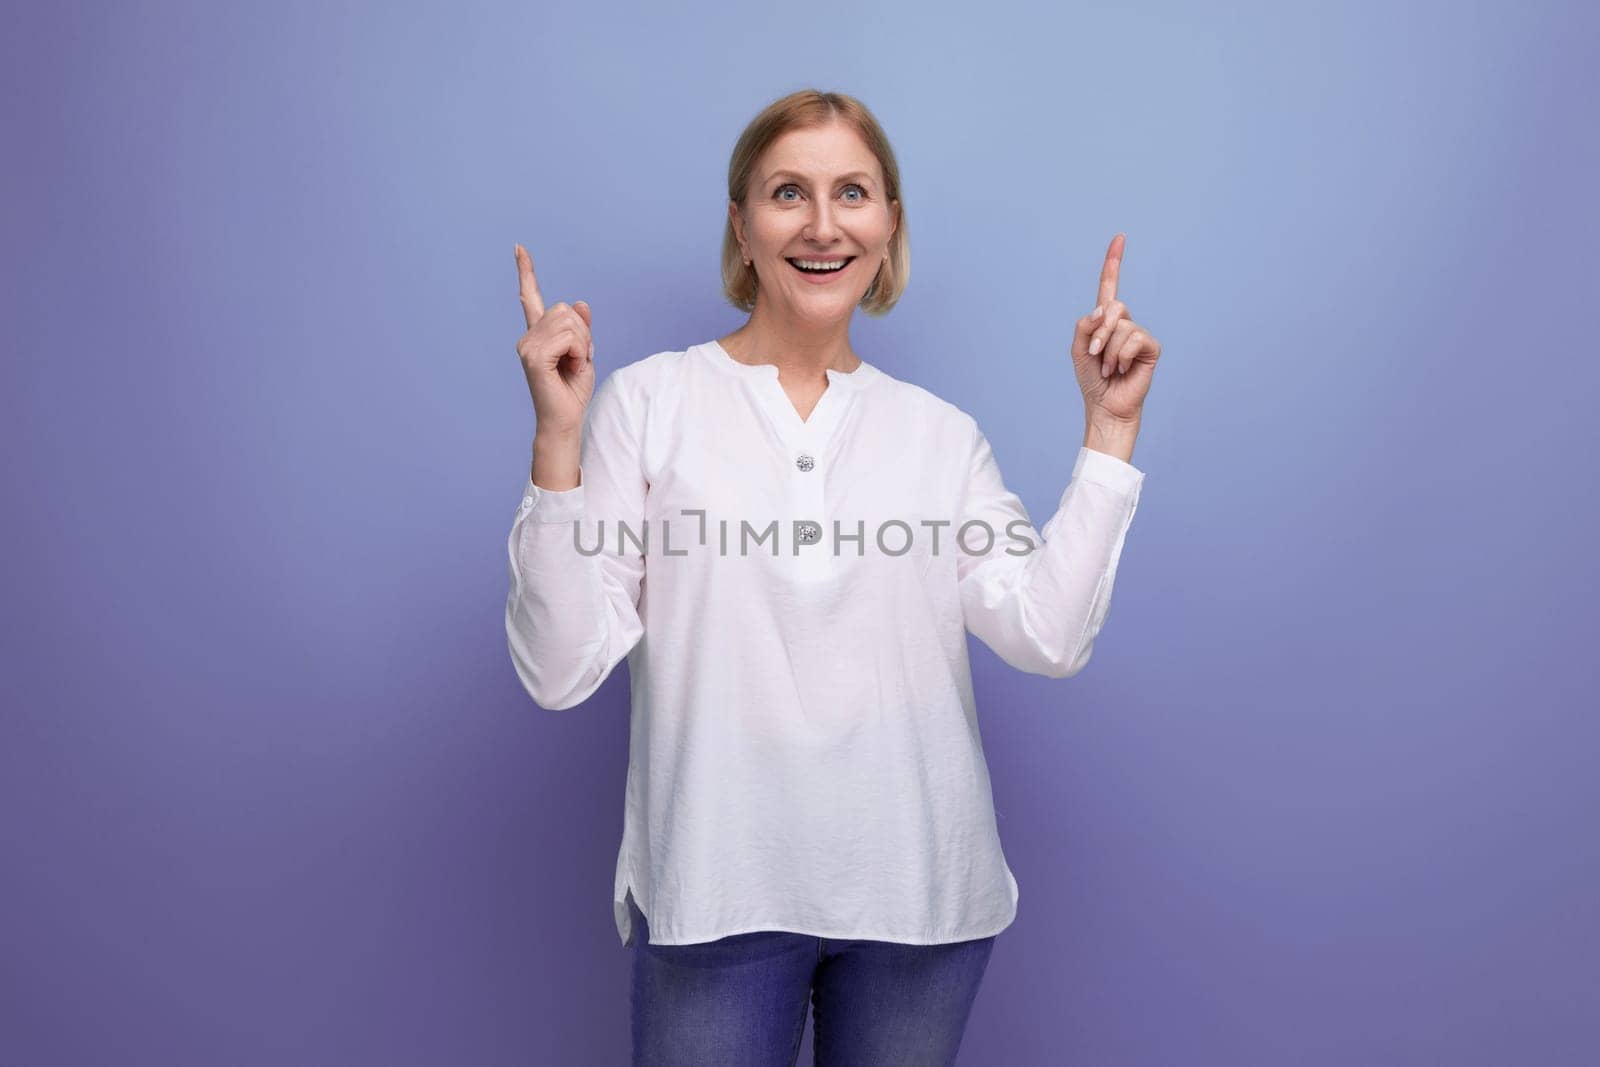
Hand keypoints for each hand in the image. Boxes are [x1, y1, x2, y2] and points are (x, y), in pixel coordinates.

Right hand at [515, 243, 594, 437]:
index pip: (531, 297)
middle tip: (576, 361)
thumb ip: (581, 328)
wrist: (565, 420)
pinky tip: (569, 368)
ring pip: (569, 323)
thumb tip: (580, 303)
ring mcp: (527, 346)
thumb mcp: (583, 353)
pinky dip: (578, 353)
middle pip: (566, 310)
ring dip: (581, 345)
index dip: (526, 271)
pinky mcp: (533, 356)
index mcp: (538, 335)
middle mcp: (528, 337)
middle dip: (582, 334)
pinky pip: (569, 338)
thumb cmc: (572, 391)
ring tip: (571, 366)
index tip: (519, 248)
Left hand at [1069, 233, 1161, 424]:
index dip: (1114, 262)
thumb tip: (1105, 309)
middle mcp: (1124, 323)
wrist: (1105, 405)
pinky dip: (1121, 356)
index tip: (1120, 237)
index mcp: (1105, 320)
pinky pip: (1134, 338)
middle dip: (1099, 332)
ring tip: (1109, 368)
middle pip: (1114, 306)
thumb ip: (1086, 324)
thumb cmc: (1092, 379)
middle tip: (1095, 355)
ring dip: (1108, 351)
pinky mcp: (1151, 347)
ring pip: (1122, 326)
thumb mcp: (1078, 348)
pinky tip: (1122, 370)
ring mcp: (1139, 334)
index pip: (1109, 287)